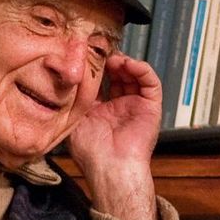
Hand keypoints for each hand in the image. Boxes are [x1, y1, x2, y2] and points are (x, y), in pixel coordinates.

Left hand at [66, 54, 161, 172]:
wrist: (110, 167)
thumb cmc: (91, 151)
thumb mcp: (74, 117)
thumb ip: (73, 96)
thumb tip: (68, 72)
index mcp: (102, 110)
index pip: (102, 80)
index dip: (97, 66)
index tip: (88, 53)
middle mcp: (120, 106)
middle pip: (119, 74)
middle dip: (111, 61)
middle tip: (101, 52)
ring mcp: (136, 106)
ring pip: (135, 75)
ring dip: (126, 63)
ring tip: (114, 59)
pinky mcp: (151, 107)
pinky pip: (151, 83)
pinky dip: (142, 69)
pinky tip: (129, 64)